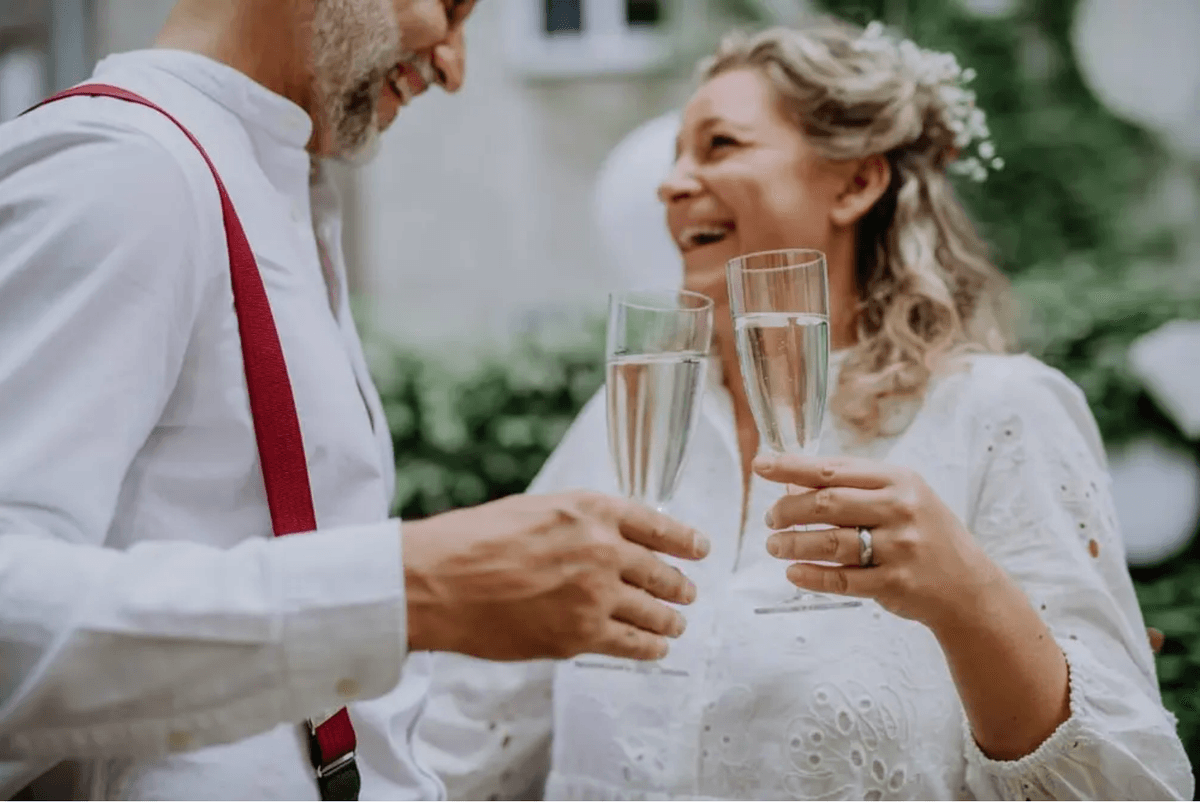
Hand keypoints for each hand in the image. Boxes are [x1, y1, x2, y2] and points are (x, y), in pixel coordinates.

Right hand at [402, 491, 709, 660]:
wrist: (438, 581)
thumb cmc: (475, 540)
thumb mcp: (537, 509)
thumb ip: (581, 522)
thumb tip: (613, 538)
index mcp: (592, 511)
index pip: (658, 526)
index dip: (685, 541)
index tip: (701, 549)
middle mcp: (603, 550)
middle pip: (662, 573)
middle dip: (680, 585)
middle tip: (688, 592)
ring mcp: (594, 596)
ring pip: (653, 613)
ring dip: (670, 620)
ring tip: (675, 624)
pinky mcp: (579, 636)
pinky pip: (631, 644)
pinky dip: (649, 648)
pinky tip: (655, 649)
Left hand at [754, 454, 1003, 627]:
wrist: (968, 585)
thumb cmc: (924, 533)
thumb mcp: (900, 497)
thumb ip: (851, 487)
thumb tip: (791, 484)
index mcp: (898, 480)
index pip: (833, 469)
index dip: (790, 467)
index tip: (760, 466)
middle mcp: (900, 509)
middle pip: (827, 503)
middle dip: (788, 510)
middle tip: (770, 519)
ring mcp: (900, 548)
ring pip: (831, 543)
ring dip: (793, 544)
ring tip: (774, 546)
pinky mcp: (895, 583)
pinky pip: (842, 580)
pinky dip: (811, 576)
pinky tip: (793, 573)